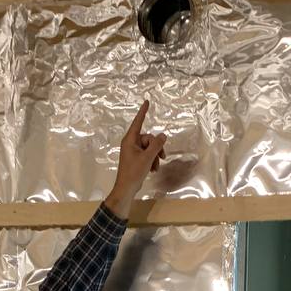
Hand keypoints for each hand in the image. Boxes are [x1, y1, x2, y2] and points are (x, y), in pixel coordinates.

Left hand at [103, 99, 166, 219]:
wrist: (126, 188)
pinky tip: (153, 169)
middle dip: (156, 148)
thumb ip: (156, 145)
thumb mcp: (147, 157)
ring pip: (150, 148)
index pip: (138, 122)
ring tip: (156, 166)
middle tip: (162, 157)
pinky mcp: (136, 159)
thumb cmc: (134, 171)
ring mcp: (133, 151)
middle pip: (148, 138)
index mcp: (130, 140)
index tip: (146, 101)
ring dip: (155, 156)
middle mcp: (131, 143)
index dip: (143, 112)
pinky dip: (152, 160)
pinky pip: (147, 154)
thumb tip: (163, 135)